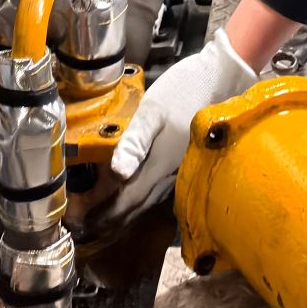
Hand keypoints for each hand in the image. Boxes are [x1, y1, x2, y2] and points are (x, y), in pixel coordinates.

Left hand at [99, 29, 258, 225]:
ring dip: (128, 212)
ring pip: (151, 201)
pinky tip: (138, 195)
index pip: (128, 200)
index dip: (105, 215)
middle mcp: (173, 174)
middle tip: (88, 229)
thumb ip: (135, 141)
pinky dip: (143, 199)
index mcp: (160, 164)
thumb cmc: (185, 90)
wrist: (224, 78)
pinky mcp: (188, 162)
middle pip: (139, 206)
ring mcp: (183, 170)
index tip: (82, 227)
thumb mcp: (154, 111)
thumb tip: (117, 173)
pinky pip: (161, 191)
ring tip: (108, 219)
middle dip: (113, 220)